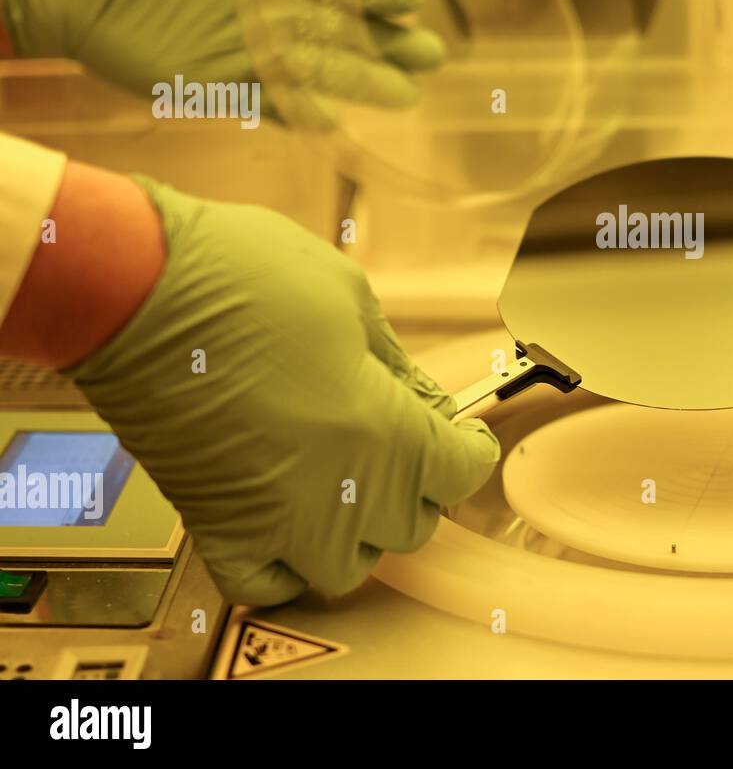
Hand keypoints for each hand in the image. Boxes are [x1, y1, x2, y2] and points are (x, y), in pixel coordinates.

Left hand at [1, 0, 442, 120]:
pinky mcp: (217, 83)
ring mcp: (248, 48)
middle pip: (342, 30)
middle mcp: (271, 8)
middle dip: (386, 45)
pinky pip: (265, 101)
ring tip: (404, 95)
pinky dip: (295, 111)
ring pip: (316, 68)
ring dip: (358, 82)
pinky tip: (328, 121)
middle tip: (430, 56)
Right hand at [62, 175, 497, 604]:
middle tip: (399, 440)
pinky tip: (290, 523)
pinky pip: (269, 585)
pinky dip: (287, 567)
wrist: (134, 290)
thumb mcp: (352, 300)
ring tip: (348, 482)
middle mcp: (342, 494)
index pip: (464, 472)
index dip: (467, 447)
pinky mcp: (217, 527)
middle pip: (415, 523)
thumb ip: (399, 366)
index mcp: (388, 433)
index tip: (459, 433)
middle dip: (418, 484)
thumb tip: (425, 401)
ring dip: (361, 532)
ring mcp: (278, 521)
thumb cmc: (244, 278)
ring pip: (352, 566)